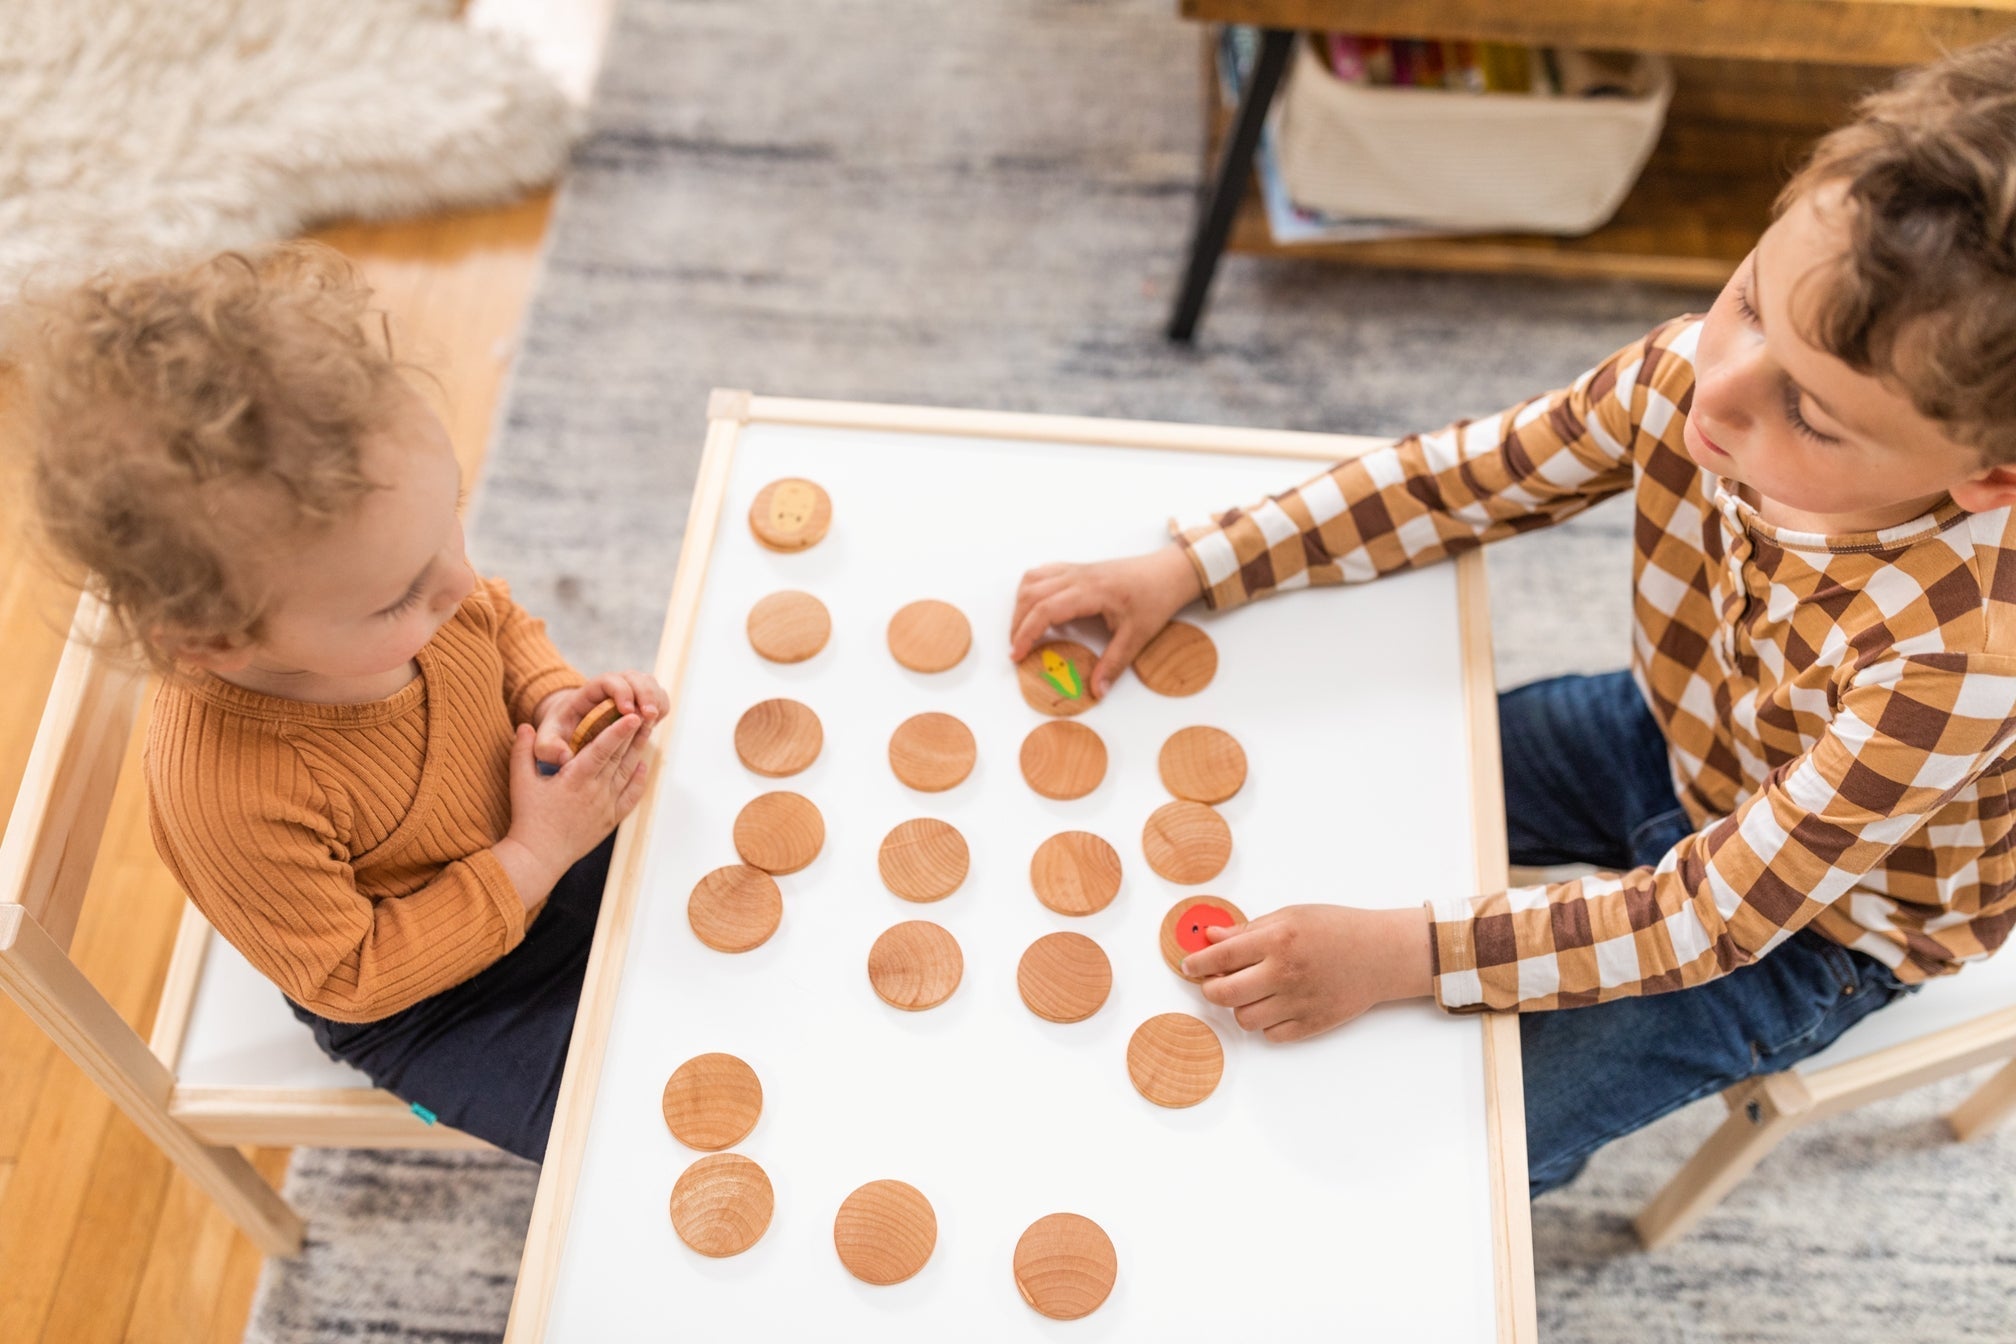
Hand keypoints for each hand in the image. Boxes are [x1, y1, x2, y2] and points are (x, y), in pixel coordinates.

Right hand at [496, 715, 649, 907]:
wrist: (539, 856)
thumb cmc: (528, 818)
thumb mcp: (520, 781)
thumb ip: (522, 751)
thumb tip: (524, 725)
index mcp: (575, 779)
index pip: (602, 749)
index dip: (618, 731)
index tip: (633, 716)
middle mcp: (595, 791)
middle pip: (620, 757)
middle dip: (634, 733)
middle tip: (646, 712)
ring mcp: (606, 806)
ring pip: (627, 773)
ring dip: (638, 750)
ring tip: (648, 730)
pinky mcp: (611, 820)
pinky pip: (630, 797)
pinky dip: (639, 780)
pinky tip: (642, 765)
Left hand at [532, 671, 668, 769]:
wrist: (569, 730)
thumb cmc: (559, 735)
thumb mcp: (546, 741)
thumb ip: (548, 749)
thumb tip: (564, 758)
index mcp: (588, 693)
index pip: (608, 680)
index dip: (620, 691)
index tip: (626, 710)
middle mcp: (610, 688)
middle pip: (634, 677)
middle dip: (644, 694)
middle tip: (648, 715)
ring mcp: (627, 693)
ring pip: (648, 683)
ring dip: (655, 698)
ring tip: (654, 719)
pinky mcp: (639, 704)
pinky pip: (656, 697)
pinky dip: (661, 705)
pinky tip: (656, 722)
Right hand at [1007, 544, 1203, 697]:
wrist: (1169, 573)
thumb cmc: (1155, 599)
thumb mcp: (1138, 636)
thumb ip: (1114, 664)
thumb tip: (1097, 691)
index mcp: (1091, 591)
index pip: (1045, 609)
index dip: (1026, 632)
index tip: (1017, 654)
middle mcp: (1078, 576)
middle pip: (1032, 594)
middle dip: (1017, 623)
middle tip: (1017, 649)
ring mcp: (1076, 569)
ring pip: (1032, 580)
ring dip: (1021, 605)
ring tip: (1023, 631)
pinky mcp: (1078, 569)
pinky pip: (1043, 573)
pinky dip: (1031, 591)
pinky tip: (1035, 609)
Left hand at [1182, 904, 1432, 1041]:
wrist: (1382, 954)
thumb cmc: (1337, 929)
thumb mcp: (1292, 916)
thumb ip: (1248, 930)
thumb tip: (1211, 937)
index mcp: (1278, 940)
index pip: (1220, 956)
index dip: (1197, 963)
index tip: (1189, 965)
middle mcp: (1285, 973)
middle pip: (1224, 994)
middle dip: (1210, 989)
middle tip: (1213, 982)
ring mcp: (1299, 1002)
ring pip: (1244, 1019)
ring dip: (1239, 1007)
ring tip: (1251, 992)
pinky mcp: (1312, 1024)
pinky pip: (1271, 1036)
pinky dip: (1266, 1024)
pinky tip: (1275, 1006)